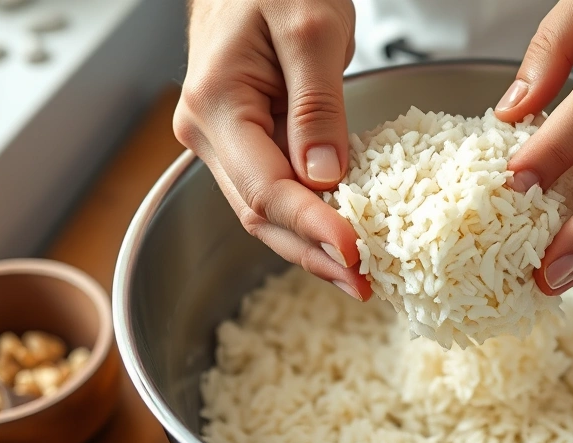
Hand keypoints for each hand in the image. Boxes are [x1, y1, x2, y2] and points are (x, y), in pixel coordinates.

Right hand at [173, 0, 370, 300]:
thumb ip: (318, 105)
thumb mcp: (312, 30)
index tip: (354, 252)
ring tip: (358, 275)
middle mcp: (208, 132)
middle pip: (259, 214)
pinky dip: (310, 218)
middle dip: (313, 253)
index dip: (311, 226)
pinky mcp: (247, 142)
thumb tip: (326, 177)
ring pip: (265, 211)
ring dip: (311, 245)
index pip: (264, 187)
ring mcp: (224, 141)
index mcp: (215, 104)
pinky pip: (277, 190)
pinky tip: (342, 238)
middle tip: (364, 283)